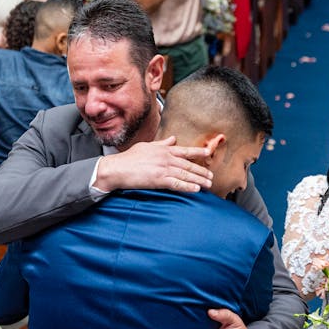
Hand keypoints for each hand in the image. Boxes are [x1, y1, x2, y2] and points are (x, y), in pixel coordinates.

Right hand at [94, 136, 212, 192]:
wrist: (117, 168)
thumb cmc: (129, 158)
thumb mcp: (146, 146)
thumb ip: (162, 143)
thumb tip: (173, 139)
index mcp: (163, 149)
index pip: (185, 150)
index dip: (198, 152)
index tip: (208, 153)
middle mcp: (166, 158)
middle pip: (189, 165)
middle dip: (202, 171)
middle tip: (211, 176)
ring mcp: (163, 168)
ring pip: (186, 175)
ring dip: (199, 180)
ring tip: (208, 184)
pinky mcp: (159, 180)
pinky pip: (177, 184)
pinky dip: (188, 187)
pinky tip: (196, 189)